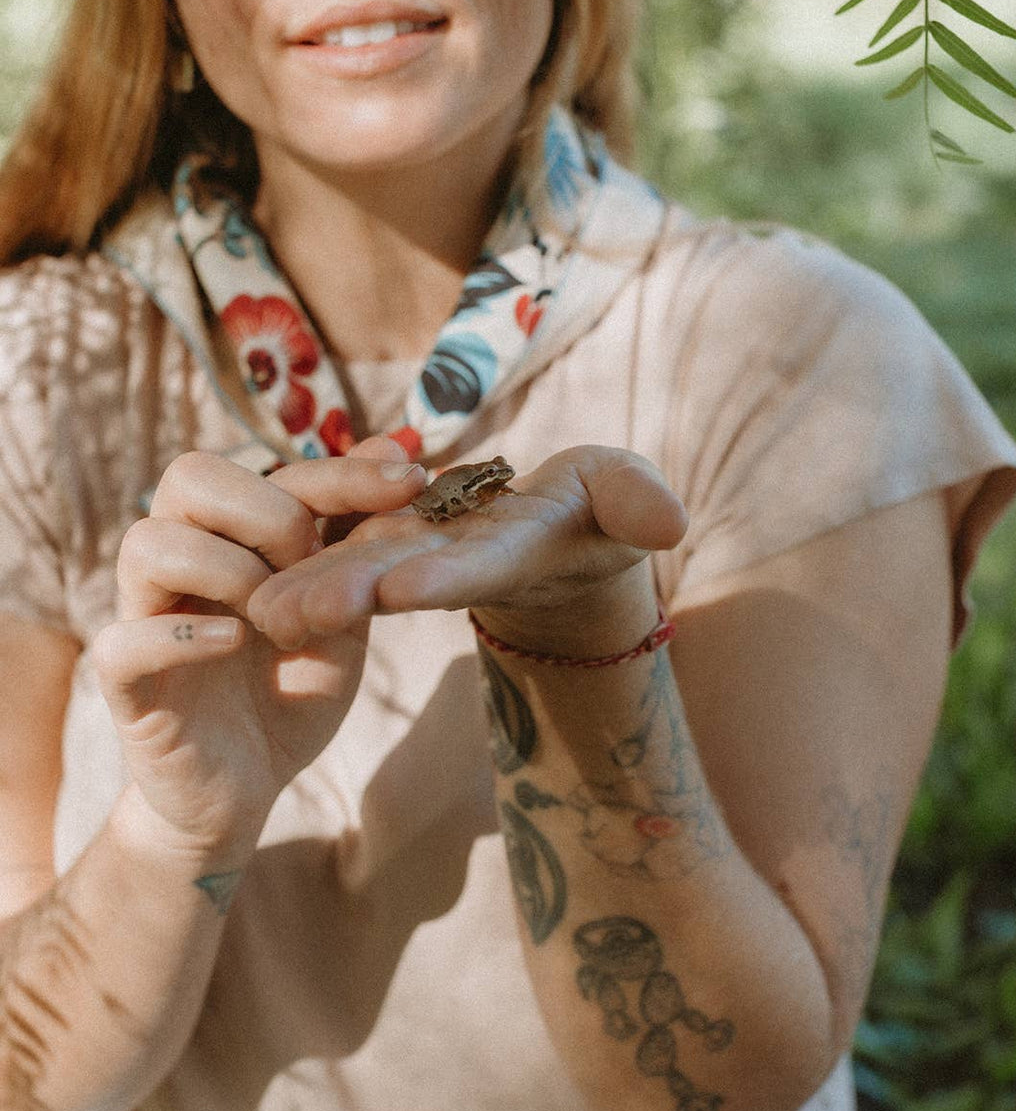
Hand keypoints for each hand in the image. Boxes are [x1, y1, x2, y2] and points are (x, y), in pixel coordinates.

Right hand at [92, 439, 426, 856]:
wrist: (248, 789)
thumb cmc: (290, 692)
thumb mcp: (344, 617)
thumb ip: (359, 543)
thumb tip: (397, 446)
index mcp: (230, 537)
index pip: (272, 472)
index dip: (340, 471)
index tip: (409, 484)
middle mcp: (179, 562)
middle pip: (188, 476)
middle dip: (270, 511)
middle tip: (316, 567)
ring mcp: (145, 616)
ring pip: (147, 543)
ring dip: (226, 569)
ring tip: (273, 618)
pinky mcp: (125, 682)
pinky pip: (124, 641)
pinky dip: (184, 637)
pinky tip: (237, 645)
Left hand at [246, 447, 687, 655]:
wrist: (560, 536)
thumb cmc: (603, 507)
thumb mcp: (626, 494)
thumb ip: (638, 501)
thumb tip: (671, 523)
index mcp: (510, 552)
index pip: (475, 567)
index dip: (443, 575)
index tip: (404, 588)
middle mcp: (455, 562)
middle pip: (398, 579)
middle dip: (348, 597)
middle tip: (291, 616)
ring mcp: (418, 554)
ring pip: (356, 570)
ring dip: (307, 591)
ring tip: (254, 612)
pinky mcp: (390, 540)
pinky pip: (339, 549)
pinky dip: (299, 563)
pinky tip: (249, 574)